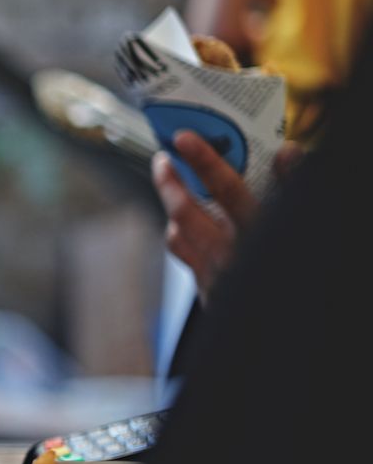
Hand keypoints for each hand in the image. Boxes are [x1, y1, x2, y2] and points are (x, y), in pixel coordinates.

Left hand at [151, 132, 300, 302]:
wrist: (278, 326)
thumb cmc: (294, 264)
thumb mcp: (300, 223)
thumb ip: (295, 187)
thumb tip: (288, 151)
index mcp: (258, 233)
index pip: (226, 188)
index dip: (204, 160)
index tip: (184, 137)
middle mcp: (230, 255)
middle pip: (185, 212)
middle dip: (169, 183)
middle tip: (163, 159)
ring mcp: (216, 277)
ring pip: (179, 236)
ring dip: (171, 209)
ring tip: (170, 187)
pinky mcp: (210, 294)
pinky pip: (187, 259)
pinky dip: (181, 237)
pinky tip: (184, 226)